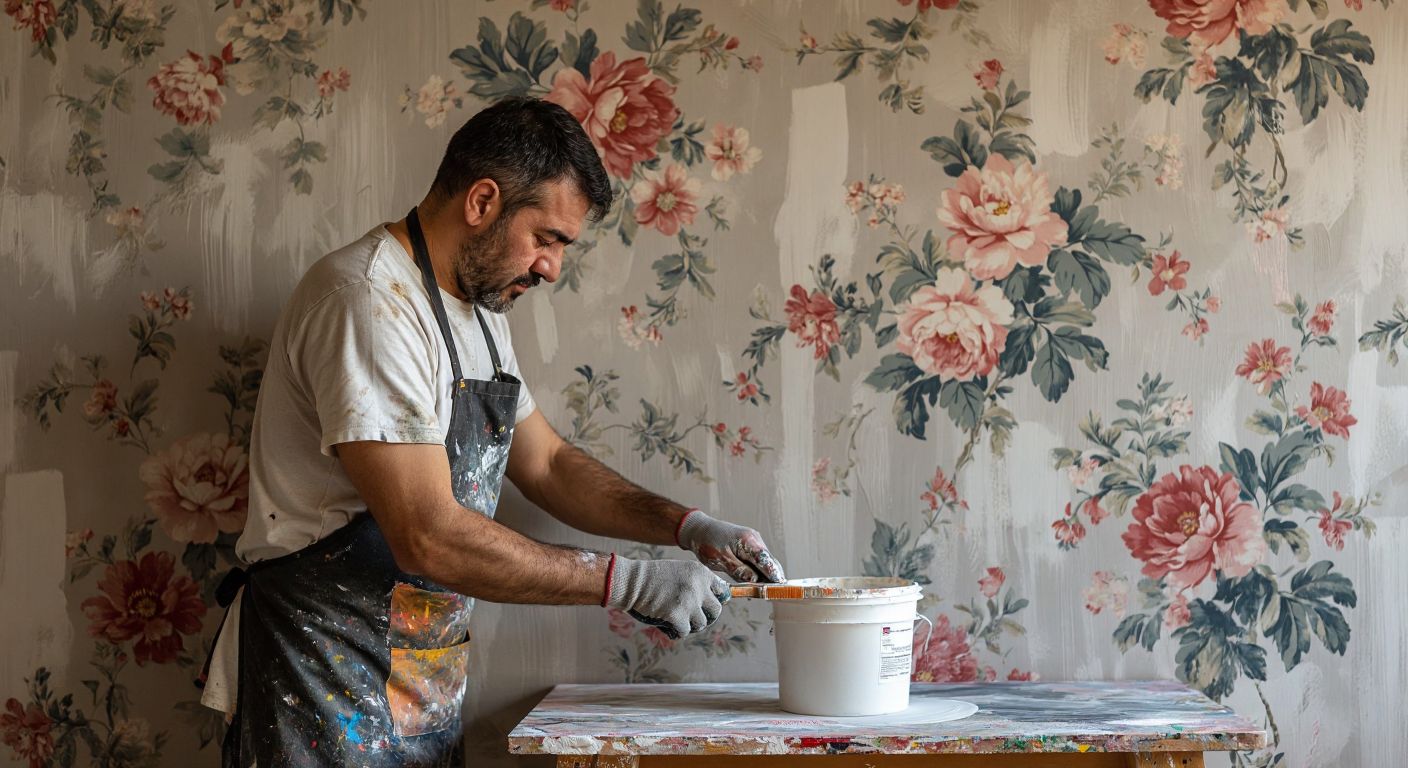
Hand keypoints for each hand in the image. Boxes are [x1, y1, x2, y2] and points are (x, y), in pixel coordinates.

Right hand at [605, 555, 729, 639]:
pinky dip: (676, 632)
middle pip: (716, 611)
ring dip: (689, 625)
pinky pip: (684, 632)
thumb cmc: (653, 578)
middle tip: (692, 618)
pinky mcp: (677, 615)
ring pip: (701, 624)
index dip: (714, 601)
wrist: (631, 581)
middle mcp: (699, 586)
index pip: (722, 591)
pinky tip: (666, 625)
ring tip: (675, 620)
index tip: (705, 605)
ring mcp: (689, 601)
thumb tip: (713, 602)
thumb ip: (697, 583)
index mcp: (701, 573)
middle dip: (705, 617)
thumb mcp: (680, 572)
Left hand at [676, 510, 785, 583]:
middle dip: (773, 578)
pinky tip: (756, 583)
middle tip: (773, 594)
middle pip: (769, 562)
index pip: (766, 560)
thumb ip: (738, 570)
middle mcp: (754, 539)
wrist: (698, 529)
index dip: (774, 575)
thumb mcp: (720, 559)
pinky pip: (757, 560)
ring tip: (764, 592)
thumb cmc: (707, 542)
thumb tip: (755, 580)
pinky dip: (758, 571)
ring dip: (765, 576)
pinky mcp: (749, 546)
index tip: (780, 588)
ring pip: (765, 562)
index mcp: (748, 540)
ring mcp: (753, 542)